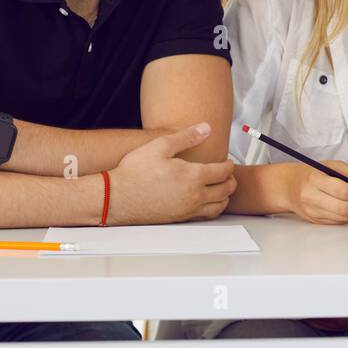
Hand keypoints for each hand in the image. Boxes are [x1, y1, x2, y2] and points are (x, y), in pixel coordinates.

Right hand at [107, 123, 236, 223]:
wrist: (116, 197)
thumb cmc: (134, 173)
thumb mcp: (160, 146)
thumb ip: (186, 137)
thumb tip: (205, 128)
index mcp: (193, 177)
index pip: (223, 172)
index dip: (229, 165)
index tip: (228, 162)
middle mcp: (194, 196)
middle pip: (226, 190)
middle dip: (231, 180)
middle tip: (229, 174)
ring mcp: (188, 209)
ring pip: (219, 206)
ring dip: (225, 196)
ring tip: (222, 188)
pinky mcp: (180, 218)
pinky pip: (206, 216)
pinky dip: (213, 208)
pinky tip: (207, 202)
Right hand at [281, 159, 347, 224]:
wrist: (288, 186)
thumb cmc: (313, 173)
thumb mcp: (332, 165)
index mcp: (315, 180)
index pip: (343, 190)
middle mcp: (311, 198)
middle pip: (344, 208)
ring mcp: (312, 212)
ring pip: (343, 217)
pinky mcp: (315, 221)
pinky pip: (338, 222)